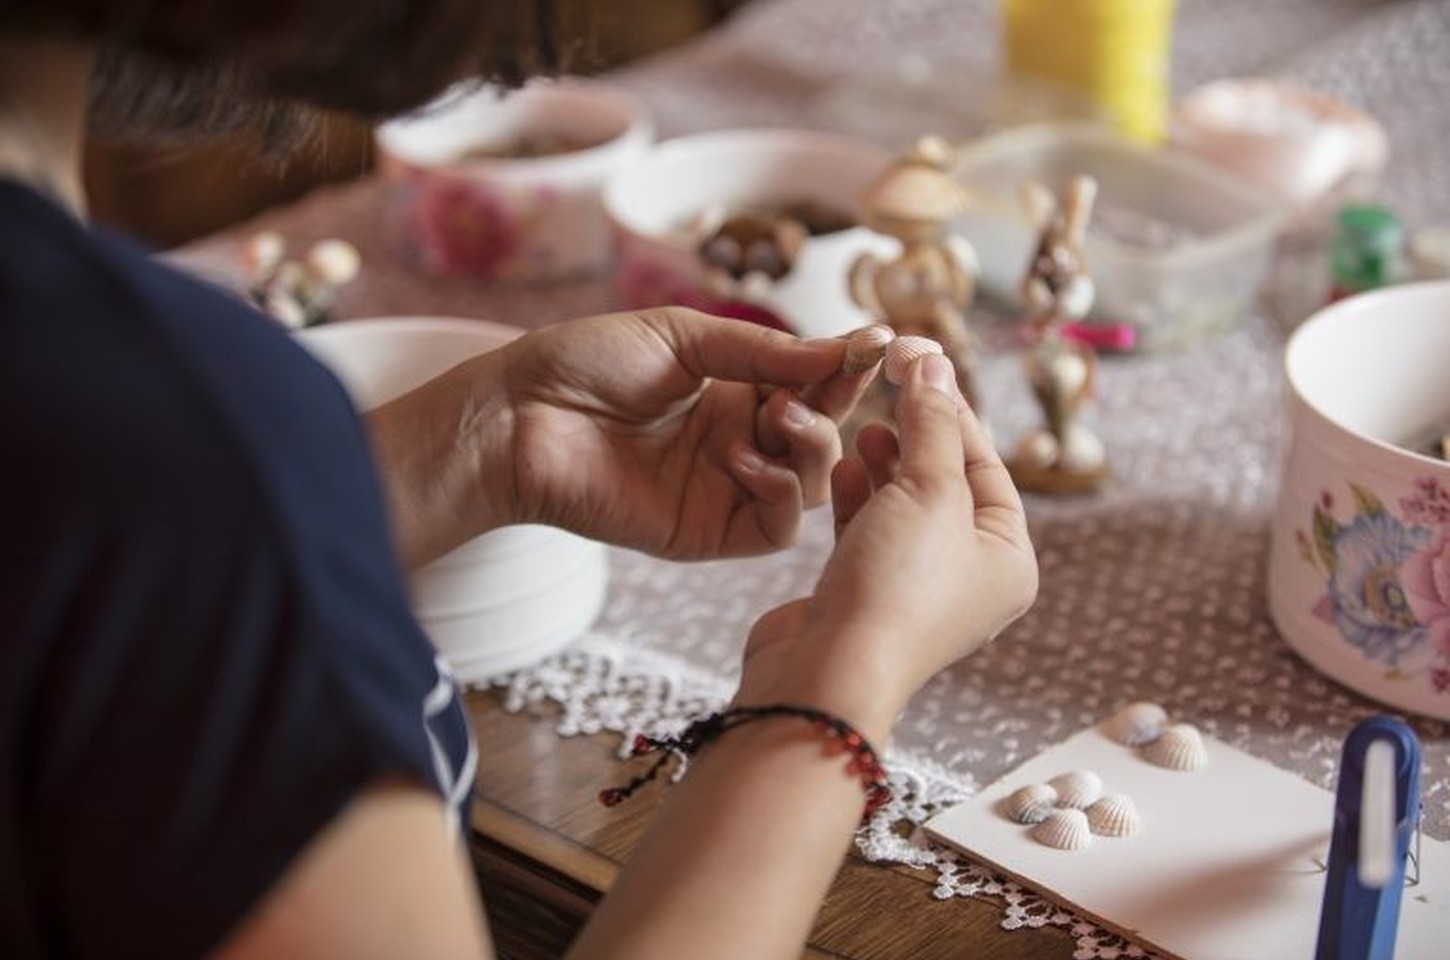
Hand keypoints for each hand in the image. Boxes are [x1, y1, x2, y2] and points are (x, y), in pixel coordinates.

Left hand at [366, 309, 876, 566]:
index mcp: (732, 390)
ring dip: (810, 447)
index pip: (810, 383)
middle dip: (838, 403)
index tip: (883, 341)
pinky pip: (773, 528)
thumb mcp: (683, 337)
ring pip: (809, 485)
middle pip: (821, 434)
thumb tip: (846, 348)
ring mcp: (724, 490)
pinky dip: (777, 493)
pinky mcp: (705, 533)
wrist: (518, 416)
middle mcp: (737, 441)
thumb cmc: (584, 364)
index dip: (845, 365)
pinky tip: (744, 459)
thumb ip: (764, 353)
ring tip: (776, 415)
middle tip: (842, 375)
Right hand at [736, 352, 1037, 738]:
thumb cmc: (896, 587)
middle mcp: (969, 579)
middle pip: (947, 486)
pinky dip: (859, 499)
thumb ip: (932, 422)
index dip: (953, 412)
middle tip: (889, 391)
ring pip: (905, 508)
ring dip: (884, 464)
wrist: (829, 670)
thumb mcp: (928, 489)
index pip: (987, 468)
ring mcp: (915, 590)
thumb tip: (934, 361)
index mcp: (1009, 561)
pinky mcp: (866, 595)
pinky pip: (869, 532)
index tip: (920, 365)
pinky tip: (841, 470)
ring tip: (863, 430)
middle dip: (917, 437)